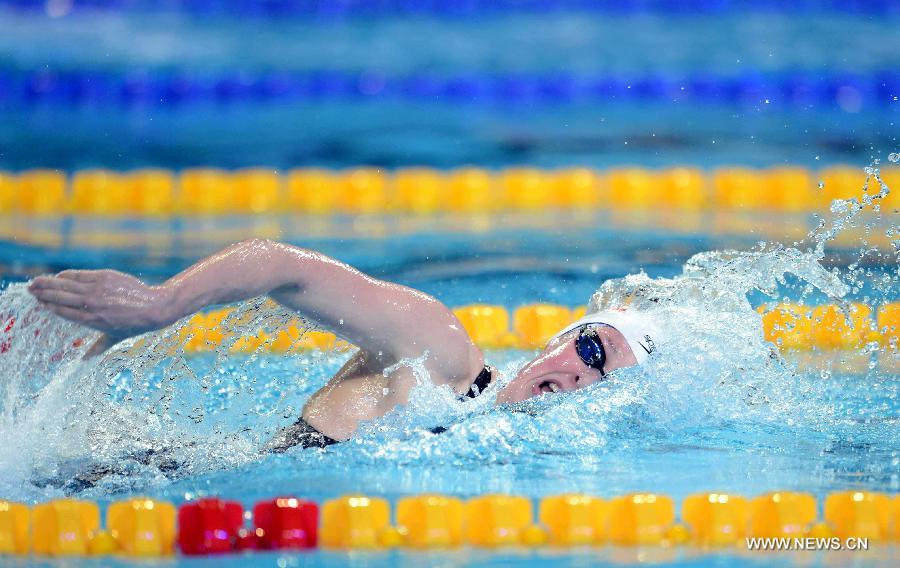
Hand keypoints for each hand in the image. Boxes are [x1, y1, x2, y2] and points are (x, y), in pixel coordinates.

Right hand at [28, 269, 170, 338]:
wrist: (155, 307)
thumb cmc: (135, 324)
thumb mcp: (115, 338)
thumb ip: (98, 347)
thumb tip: (84, 361)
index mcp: (91, 321)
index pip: (63, 312)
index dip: (49, 306)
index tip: (40, 303)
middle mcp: (92, 305)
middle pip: (60, 297)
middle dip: (43, 293)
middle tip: (31, 290)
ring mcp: (98, 290)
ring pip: (67, 285)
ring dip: (49, 283)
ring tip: (37, 282)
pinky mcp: (105, 277)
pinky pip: (81, 275)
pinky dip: (68, 275)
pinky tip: (59, 276)